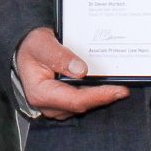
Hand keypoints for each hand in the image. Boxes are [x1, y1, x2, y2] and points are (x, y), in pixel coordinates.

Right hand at [14, 27, 129, 117]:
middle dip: (104, 97)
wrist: (25, 50)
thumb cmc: (31, 47)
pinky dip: (95, 93)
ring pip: (84, 105)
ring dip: (101, 96)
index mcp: (40, 94)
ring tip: (119, 85)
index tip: (118, 90)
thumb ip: (58, 55)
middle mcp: (49, 105)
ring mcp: (56, 106)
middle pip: (83, 105)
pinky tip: (107, 85)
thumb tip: (80, 69)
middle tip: (125, 87)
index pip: (75, 100)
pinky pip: (83, 101)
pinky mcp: (63, 103)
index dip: (99, 96)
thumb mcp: (41, 44)